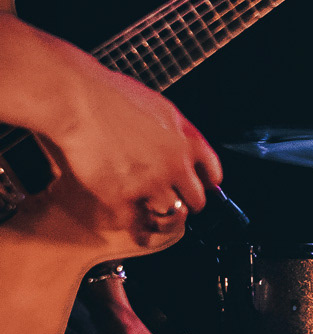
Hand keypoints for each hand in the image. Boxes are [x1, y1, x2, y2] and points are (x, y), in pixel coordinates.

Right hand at [50, 60, 220, 239]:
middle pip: (196, 200)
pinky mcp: (121, 197)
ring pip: (170, 214)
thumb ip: (180, 128)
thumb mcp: (162, 105)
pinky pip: (137, 225)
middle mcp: (173, 166)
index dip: (207, 183)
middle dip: (190, 203)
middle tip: (181, 203)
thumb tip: (190, 142)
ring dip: (165, 216)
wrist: (78, 103)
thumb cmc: (114, 97)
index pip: (212, 173)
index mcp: (185, 142)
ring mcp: (148, 184)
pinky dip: (140, 234)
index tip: (204, 188)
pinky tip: (141, 236)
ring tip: (158, 214)